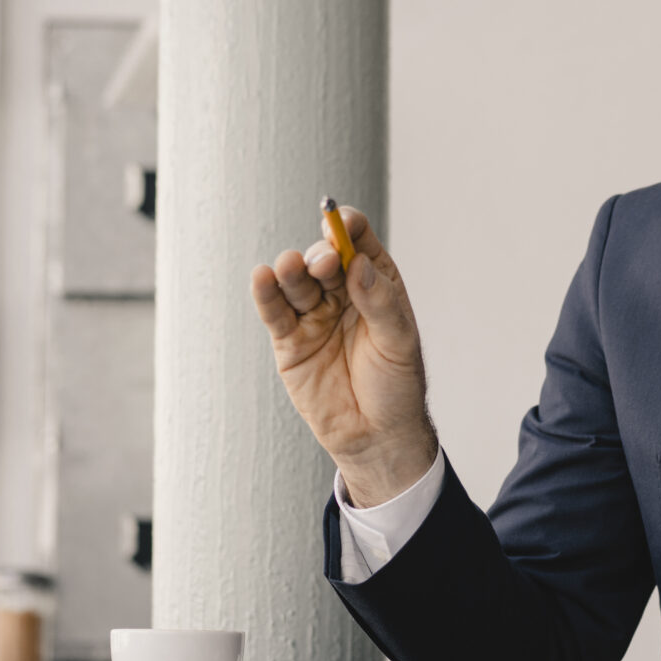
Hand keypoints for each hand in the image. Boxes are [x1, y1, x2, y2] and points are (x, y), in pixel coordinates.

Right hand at [249, 205, 437, 505]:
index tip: (339, 224)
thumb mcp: (398, 342)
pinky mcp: (289, 341)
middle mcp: (342, 293)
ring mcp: (313, 315)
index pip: (357, 242)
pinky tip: (262, 277)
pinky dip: (266, 293)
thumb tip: (358, 263)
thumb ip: (379, 301)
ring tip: (290, 268)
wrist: (376, 436)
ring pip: (296, 281)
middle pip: (322, 258)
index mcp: (375, 283)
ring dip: (292, 270)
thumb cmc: (397, 386)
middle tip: (324, 262)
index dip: (346, 227)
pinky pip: (275, 311)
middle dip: (320, 255)